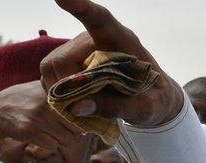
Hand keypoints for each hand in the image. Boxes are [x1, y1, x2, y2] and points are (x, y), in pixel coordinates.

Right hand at [0, 81, 82, 162]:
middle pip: (76, 129)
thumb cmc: (27, 98)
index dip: (82, 119)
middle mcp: (47, 105)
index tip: (78, 121)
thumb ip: (63, 90)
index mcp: (54, 94)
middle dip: (75, 133)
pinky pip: (52, 146)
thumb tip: (88, 94)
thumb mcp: (44, 87)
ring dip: (63, 140)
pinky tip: (45, 138)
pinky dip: (51, 145)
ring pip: (66, 139)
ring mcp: (38, 119)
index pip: (81, 111)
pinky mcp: (29, 132)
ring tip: (56, 134)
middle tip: (68, 131)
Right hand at [40, 0, 183, 126]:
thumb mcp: (146, 109)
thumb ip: (118, 108)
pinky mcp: (68, 60)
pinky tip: (80, 102)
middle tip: (86, 106)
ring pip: (52, 67)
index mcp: (123, 41)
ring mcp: (79, 49)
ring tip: (88, 105)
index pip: (100, 19)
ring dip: (62, 92)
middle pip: (63, 58)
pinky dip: (60, 94)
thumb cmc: (154, 99)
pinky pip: (50, 76)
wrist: (152, 99)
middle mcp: (96, 39)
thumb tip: (78, 107)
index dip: (81, 7)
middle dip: (68, 87)